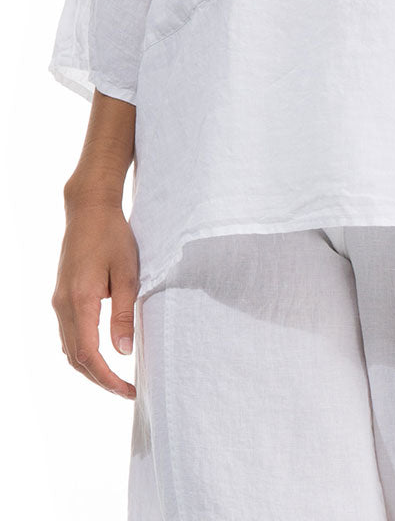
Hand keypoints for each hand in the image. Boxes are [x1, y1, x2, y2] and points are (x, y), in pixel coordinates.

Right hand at [51, 194, 139, 398]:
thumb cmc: (112, 237)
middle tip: (126, 390)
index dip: (107, 379)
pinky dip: (82, 350)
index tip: (128, 390)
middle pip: (75, 358)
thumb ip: (123, 314)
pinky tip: (101, 353)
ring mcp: (59, 301)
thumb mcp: (126, 274)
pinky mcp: (62, 296)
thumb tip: (122, 352)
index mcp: (79, 302)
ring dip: (90, 367)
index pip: (89, 355)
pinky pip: (68, 333)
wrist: (89, 210)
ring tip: (117, 377)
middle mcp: (63, 306)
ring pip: (69, 348)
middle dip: (100, 379)